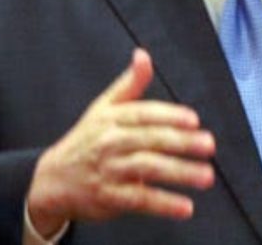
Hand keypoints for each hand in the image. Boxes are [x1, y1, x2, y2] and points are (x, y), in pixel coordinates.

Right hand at [26, 49, 215, 237]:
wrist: (53, 179)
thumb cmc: (86, 140)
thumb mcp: (103, 107)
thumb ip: (130, 83)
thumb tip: (144, 55)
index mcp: (112, 118)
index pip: (143, 114)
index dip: (169, 115)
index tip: (193, 120)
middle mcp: (110, 142)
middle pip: (150, 140)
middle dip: (182, 143)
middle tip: (208, 145)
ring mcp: (110, 170)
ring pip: (148, 168)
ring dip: (180, 173)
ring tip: (206, 176)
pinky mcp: (110, 197)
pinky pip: (140, 200)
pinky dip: (164, 204)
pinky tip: (185, 207)